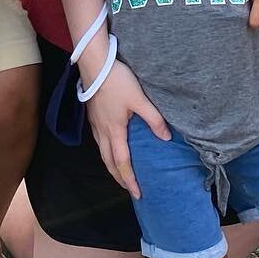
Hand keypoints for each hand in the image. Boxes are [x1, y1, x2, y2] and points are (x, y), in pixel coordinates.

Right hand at [82, 58, 168, 199]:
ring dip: (111, 165)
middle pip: (109, 162)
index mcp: (115, 131)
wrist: (94, 63)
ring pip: (102, 151)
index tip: (137, 194)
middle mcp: (102, 131)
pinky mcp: (92, 114)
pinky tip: (110, 146)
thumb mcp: (139, 99)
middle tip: (129, 188)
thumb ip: (153, 119)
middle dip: (119, 177)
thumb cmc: (117, 81)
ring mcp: (95, 123)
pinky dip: (106, 151)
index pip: (122, 163)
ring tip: (120, 171)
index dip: (129, 180)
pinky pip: (98, 140)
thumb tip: (166, 138)